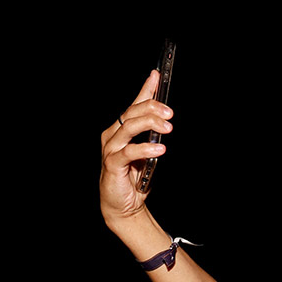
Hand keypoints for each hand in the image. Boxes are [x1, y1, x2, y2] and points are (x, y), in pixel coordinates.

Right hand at [99, 71, 170, 224]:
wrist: (124, 206)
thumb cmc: (135, 177)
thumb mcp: (148, 151)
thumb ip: (153, 134)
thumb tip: (166, 116)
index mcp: (121, 129)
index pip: (135, 104)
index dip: (146, 89)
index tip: (157, 75)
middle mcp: (113, 134)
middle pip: (132, 113)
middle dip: (152, 108)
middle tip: (170, 113)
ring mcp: (111, 148)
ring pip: (129, 127)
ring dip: (149, 124)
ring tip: (168, 128)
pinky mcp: (112, 165)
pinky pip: (129, 152)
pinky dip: (145, 149)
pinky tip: (160, 149)